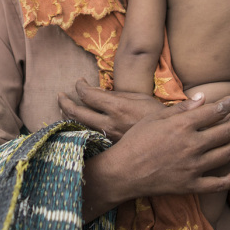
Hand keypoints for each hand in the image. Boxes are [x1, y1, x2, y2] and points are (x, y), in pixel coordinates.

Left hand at [59, 78, 182, 140]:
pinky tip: (74, 125)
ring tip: (64, 108)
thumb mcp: (138, 98)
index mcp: (117, 107)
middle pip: (75, 112)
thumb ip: (115, 94)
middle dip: (64, 102)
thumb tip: (94, 91)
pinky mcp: (107, 147)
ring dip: (67, 115)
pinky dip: (77, 128)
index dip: (79, 86)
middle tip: (60, 95)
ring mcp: (106, 137)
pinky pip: (86, 136)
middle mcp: (108, 123)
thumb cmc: (155, 114)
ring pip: (77, 126)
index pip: (87, 94)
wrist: (168, 140)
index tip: (79, 82)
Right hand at [115, 93, 229, 194]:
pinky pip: (218, 184)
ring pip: (227, 154)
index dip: (227, 105)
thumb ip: (180, 109)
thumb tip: (203, 98)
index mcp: (182, 126)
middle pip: (226, 131)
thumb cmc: (135, 141)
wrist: (123, 172)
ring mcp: (193, 167)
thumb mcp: (154, 118)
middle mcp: (191, 145)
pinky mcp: (191, 185)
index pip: (214, 111)